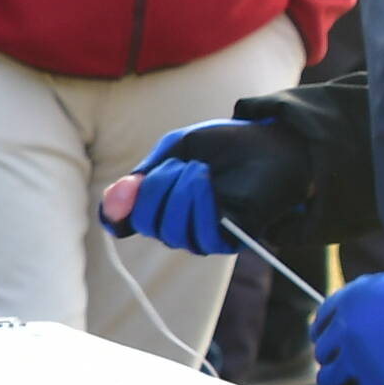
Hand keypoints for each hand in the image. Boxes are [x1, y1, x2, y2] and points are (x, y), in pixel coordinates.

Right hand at [102, 121, 304, 254]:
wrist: (273, 144)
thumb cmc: (225, 145)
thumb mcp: (176, 150)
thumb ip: (144, 177)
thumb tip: (111, 206)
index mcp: (159, 203)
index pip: (123, 220)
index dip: (117, 210)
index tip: (124, 192)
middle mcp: (176, 224)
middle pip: (146, 222)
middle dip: (157, 188)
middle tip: (182, 163)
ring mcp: (202, 234)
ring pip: (171, 231)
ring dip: (181, 194)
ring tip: (200, 170)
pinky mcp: (230, 239)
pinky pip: (202, 235)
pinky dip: (200, 205)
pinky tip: (209, 183)